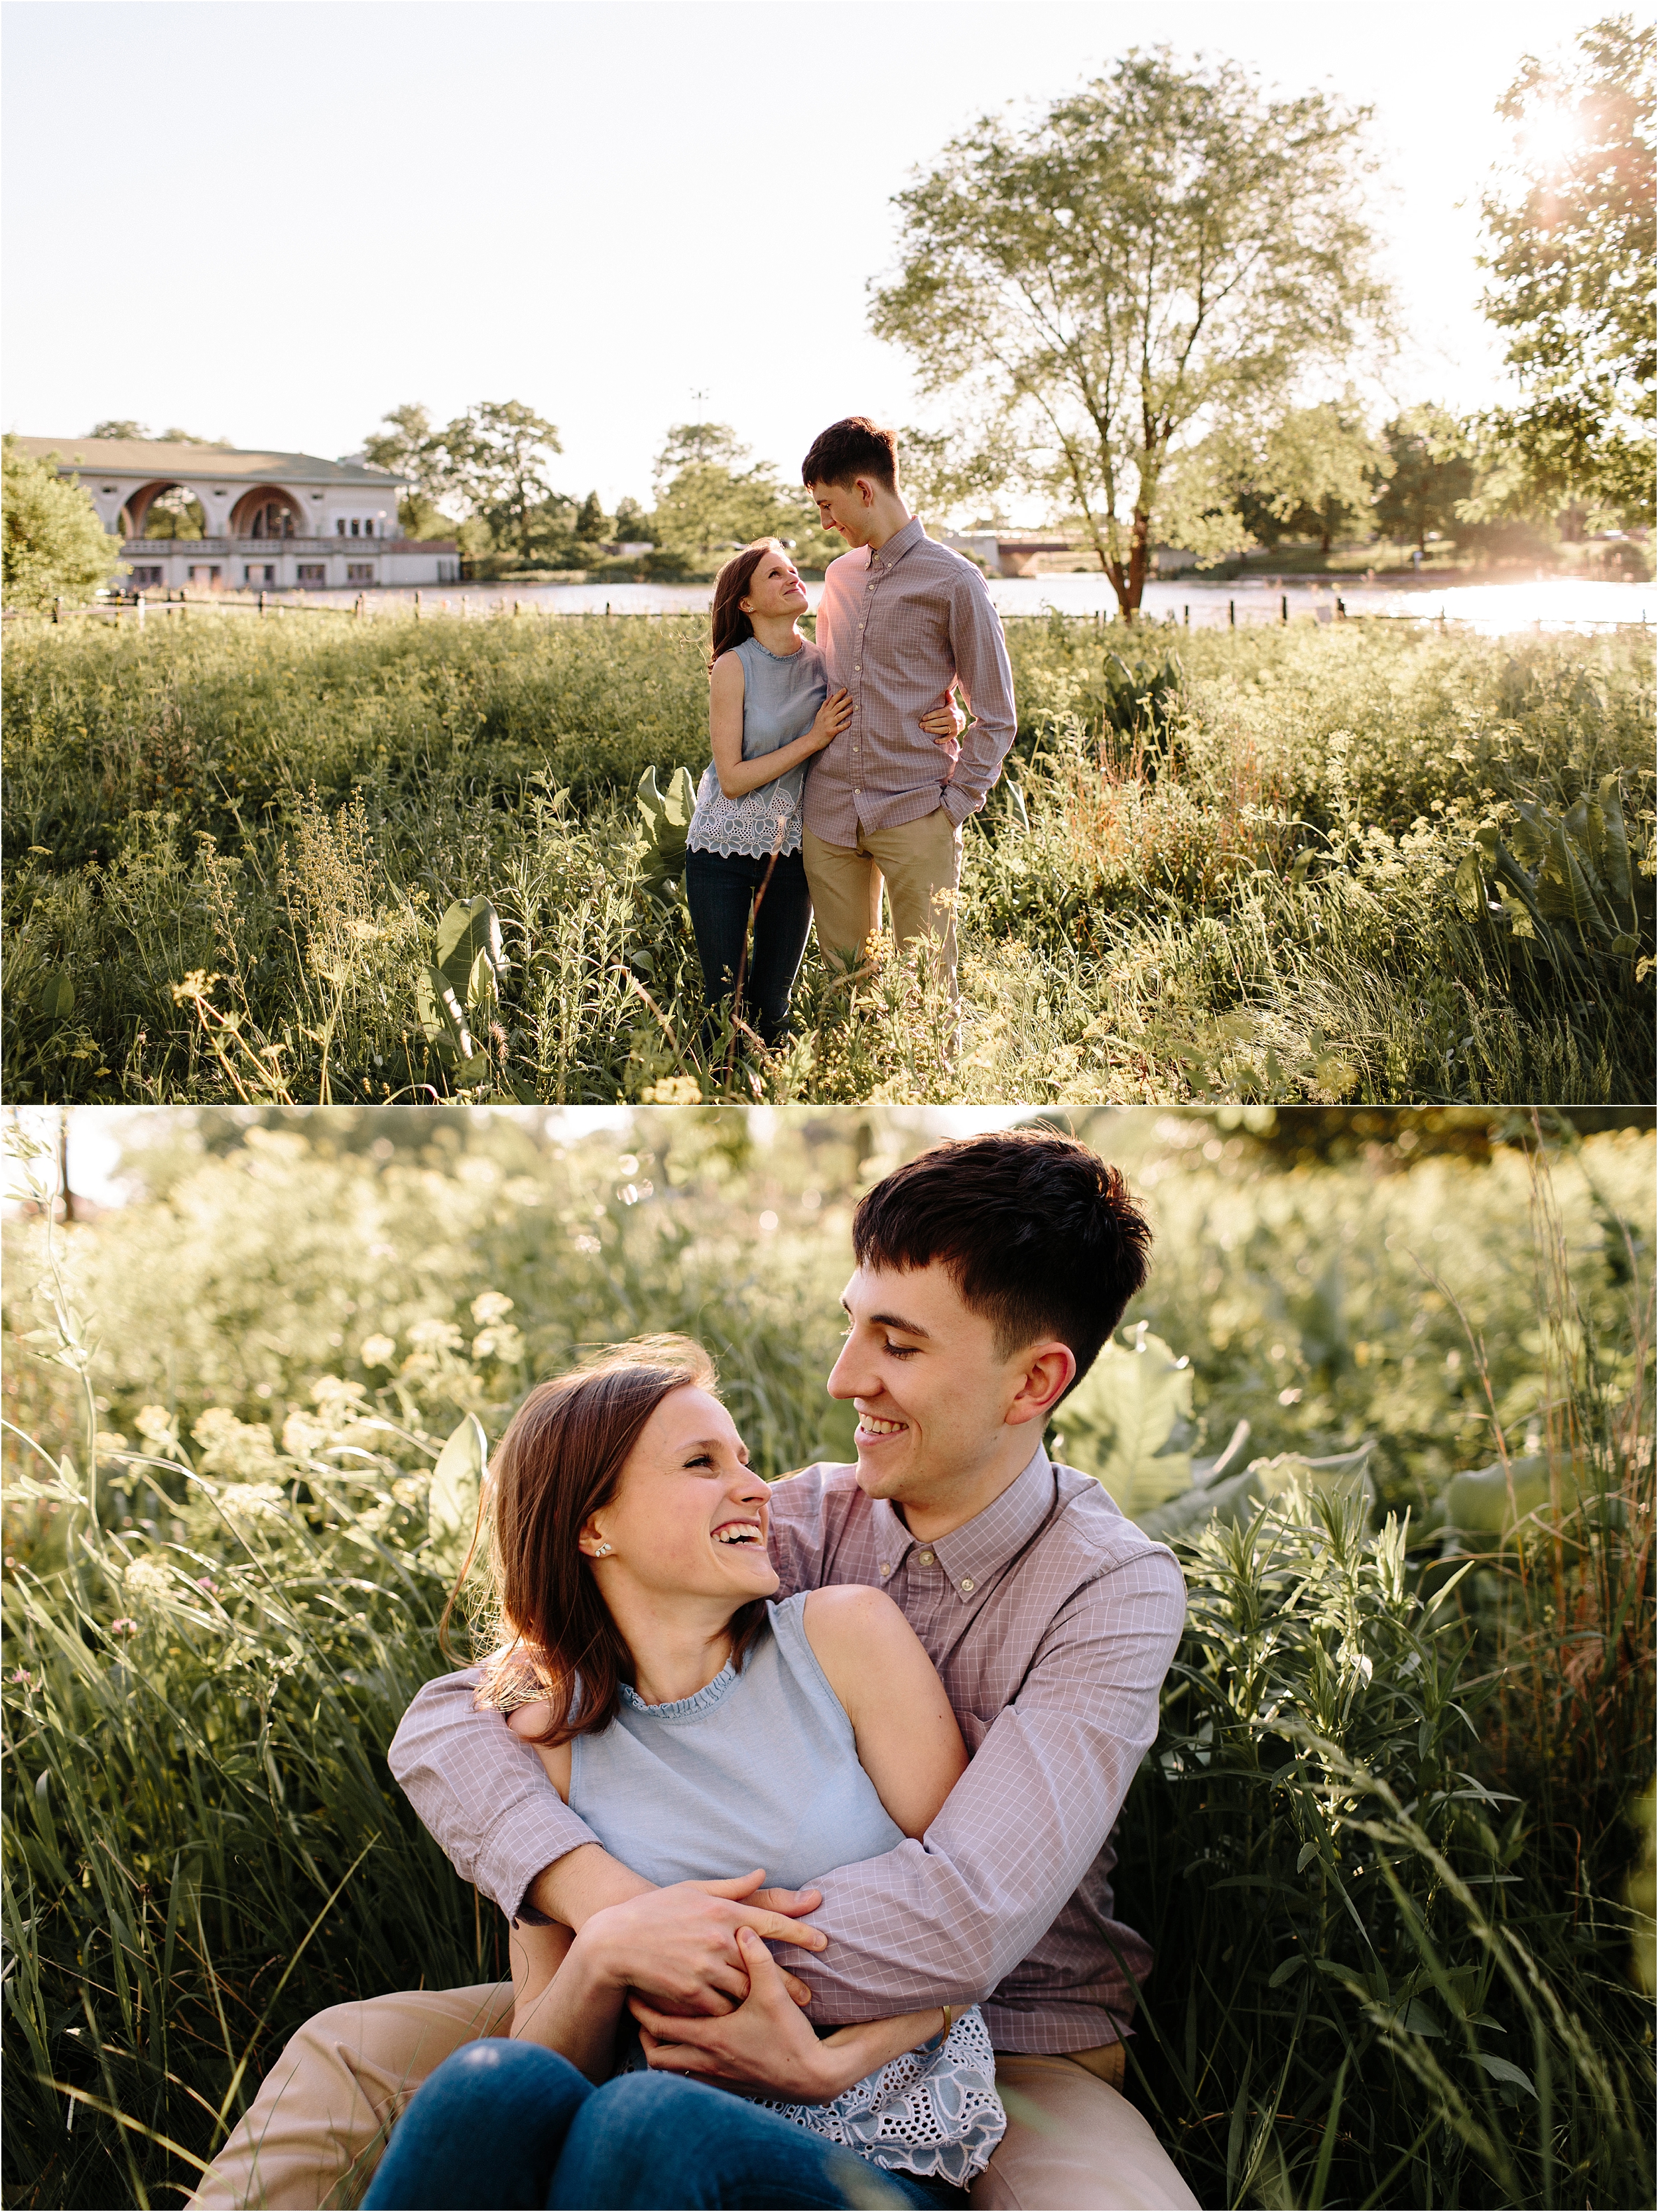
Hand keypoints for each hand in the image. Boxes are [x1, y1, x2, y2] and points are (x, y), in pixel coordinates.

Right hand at [578, 1870, 824, 2016]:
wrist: (615, 1942)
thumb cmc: (656, 1911)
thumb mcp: (693, 1889)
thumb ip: (732, 1886)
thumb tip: (763, 1872)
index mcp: (721, 1910)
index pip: (770, 1921)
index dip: (800, 1932)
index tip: (822, 1942)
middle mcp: (717, 1939)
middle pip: (765, 1965)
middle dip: (791, 1983)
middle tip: (810, 1997)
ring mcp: (704, 1968)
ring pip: (746, 1990)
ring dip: (763, 2002)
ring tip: (784, 2012)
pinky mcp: (690, 1994)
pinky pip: (721, 2009)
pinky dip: (733, 2014)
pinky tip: (744, 2021)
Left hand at [634, 1926, 837, 2099]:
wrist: (811, 2078)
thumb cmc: (790, 2036)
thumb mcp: (774, 1993)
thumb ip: (757, 1958)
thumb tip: (744, 1927)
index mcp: (710, 2036)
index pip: (660, 2025)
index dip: (641, 2009)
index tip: (631, 1992)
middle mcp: (706, 2060)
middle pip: (657, 2054)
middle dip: (644, 2034)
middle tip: (638, 2012)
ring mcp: (715, 2077)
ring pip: (672, 2070)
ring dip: (662, 2051)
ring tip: (660, 2029)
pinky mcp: (727, 2087)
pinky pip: (691, 2078)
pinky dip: (683, 2064)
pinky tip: (689, 2046)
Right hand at [805, 688, 852, 753]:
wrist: (812, 740)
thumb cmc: (817, 727)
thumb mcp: (819, 714)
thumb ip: (825, 704)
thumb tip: (831, 695)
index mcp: (825, 712)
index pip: (832, 701)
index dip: (839, 694)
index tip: (845, 689)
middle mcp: (827, 716)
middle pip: (837, 707)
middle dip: (845, 701)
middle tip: (853, 696)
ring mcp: (829, 724)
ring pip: (839, 716)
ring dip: (846, 712)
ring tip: (854, 708)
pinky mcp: (831, 732)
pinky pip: (839, 728)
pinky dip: (844, 725)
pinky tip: (850, 722)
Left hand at [919, 696, 965, 763]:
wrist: (962, 720)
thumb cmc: (953, 710)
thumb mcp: (951, 703)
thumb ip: (948, 697)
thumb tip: (946, 690)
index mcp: (950, 711)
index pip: (938, 713)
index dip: (930, 716)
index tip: (923, 718)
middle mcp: (952, 719)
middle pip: (938, 722)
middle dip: (929, 724)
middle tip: (920, 725)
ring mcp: (954, 727)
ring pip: (942, 730)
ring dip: (933, 730)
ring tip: (925, 730)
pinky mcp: (954, 734)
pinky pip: (947, 738)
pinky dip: (942, 740)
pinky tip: (935, 741)